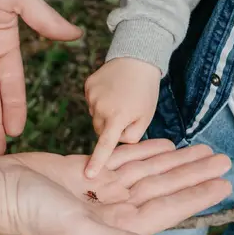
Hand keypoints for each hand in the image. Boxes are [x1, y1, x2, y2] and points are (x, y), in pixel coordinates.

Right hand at [0, 139, 231, 234]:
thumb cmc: (33, 214)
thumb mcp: (81, 231)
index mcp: (116, 225)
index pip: (167, 209)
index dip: (196, 196)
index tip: (222, 184)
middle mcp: (113, 208)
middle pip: (163, 187)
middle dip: (192, 173)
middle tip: (222, 158)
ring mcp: (100, 189)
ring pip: (147, 171)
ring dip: (174, 160)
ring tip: (201, 148)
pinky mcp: (85, 170)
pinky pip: (123, 159)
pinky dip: (144, 151)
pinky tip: (164, 144)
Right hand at [85, 58, 161, 177]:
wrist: (137, 58)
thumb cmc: (145, 91)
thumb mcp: (146, 116)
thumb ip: (132, 135)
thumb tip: (116, 141)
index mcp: (118, 116)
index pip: (106, 144)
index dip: (97, 161)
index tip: (88, 176)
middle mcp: (101, 107)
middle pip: (101, 130)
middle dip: (112, 127)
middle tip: (127, 112)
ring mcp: (92, 95)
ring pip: (96, 116)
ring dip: (106, 113)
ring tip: (121, 98)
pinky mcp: (88, 85)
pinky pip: (92, 102)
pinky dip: (100, 100)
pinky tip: (113, 89)